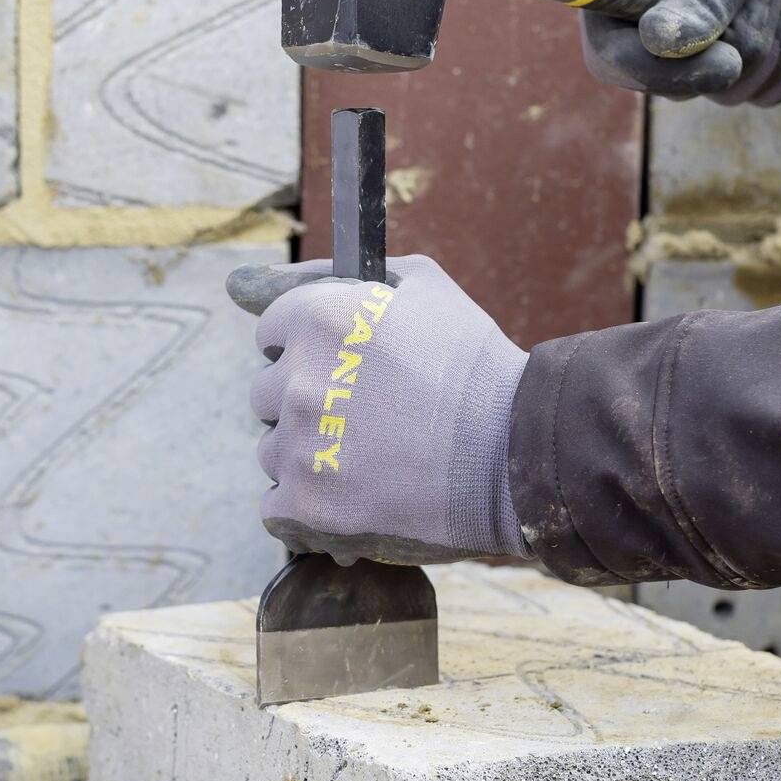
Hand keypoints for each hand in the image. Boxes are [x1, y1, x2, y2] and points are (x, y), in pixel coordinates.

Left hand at [226, 255, 528, 565]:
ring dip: (305, 455)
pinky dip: (304, 506)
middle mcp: (298, 380)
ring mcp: (300, 446)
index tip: (337, 367)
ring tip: (365, 459)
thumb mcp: (424, 286)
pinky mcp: (308, 504)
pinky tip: (347, 496)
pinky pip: (275, 506)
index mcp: (316, 319)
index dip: (305, 348)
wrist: (515, 451)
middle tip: (361, 417)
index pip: (270, 332)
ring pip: (271, 450)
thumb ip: (347, 274)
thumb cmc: (475, 366)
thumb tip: (265, 281)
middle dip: (306, 402)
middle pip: (266, 394)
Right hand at [581, 0, 780, 104]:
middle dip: (746, 38)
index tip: (724, 58)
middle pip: (676, 80)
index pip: (609, 50)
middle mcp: (652, 12)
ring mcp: (698, 40)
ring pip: (730, 89)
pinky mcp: (743, 57)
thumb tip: (661, 43)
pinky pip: (768, 91)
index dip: (655, 68)